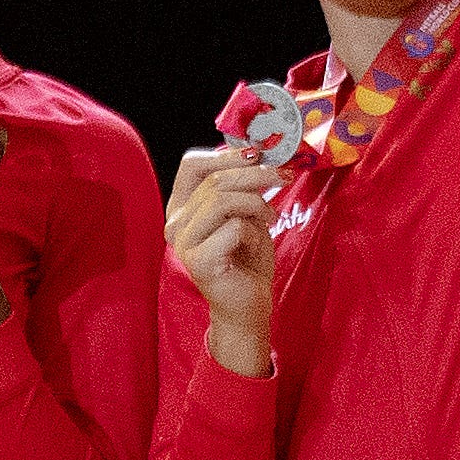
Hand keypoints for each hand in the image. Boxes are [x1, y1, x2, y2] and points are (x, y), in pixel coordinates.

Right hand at [165, 145, 281, 374]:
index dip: (226, 155)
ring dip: (256, 203)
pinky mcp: (199, 261)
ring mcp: (183, 243)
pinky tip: (256, 242)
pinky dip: (253, 231)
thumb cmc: (247, 258)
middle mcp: (175, 223)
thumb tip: (256, 154)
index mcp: (182, 207)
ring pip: (222, 200)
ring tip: (270, 217)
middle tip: (283, 176)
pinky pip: (232, 227)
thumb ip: (241, 187)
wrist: (249, 305)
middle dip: (255, 174)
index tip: (258, 155)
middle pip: (214, 179)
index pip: (192, 165)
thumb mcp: (245, 213)